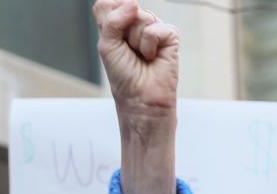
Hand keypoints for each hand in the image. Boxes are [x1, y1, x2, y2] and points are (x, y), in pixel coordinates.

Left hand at [93, 0, 179, 193]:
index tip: (112, 37)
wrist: (142, 101)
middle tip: (128, 53)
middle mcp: (134, 25)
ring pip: (141, 17)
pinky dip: (150, 45)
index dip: (109, 14)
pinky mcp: (170, 37)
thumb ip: (112, 21)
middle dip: (122, 33)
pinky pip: (157, 28)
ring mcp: (153, 29)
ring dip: (136, 41)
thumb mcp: (107, 47)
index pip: (106, 4)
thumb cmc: (124, 78)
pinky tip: (152, 58)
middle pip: (124, 7)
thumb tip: (132, 3)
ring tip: (141, 57)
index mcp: (115, 27)